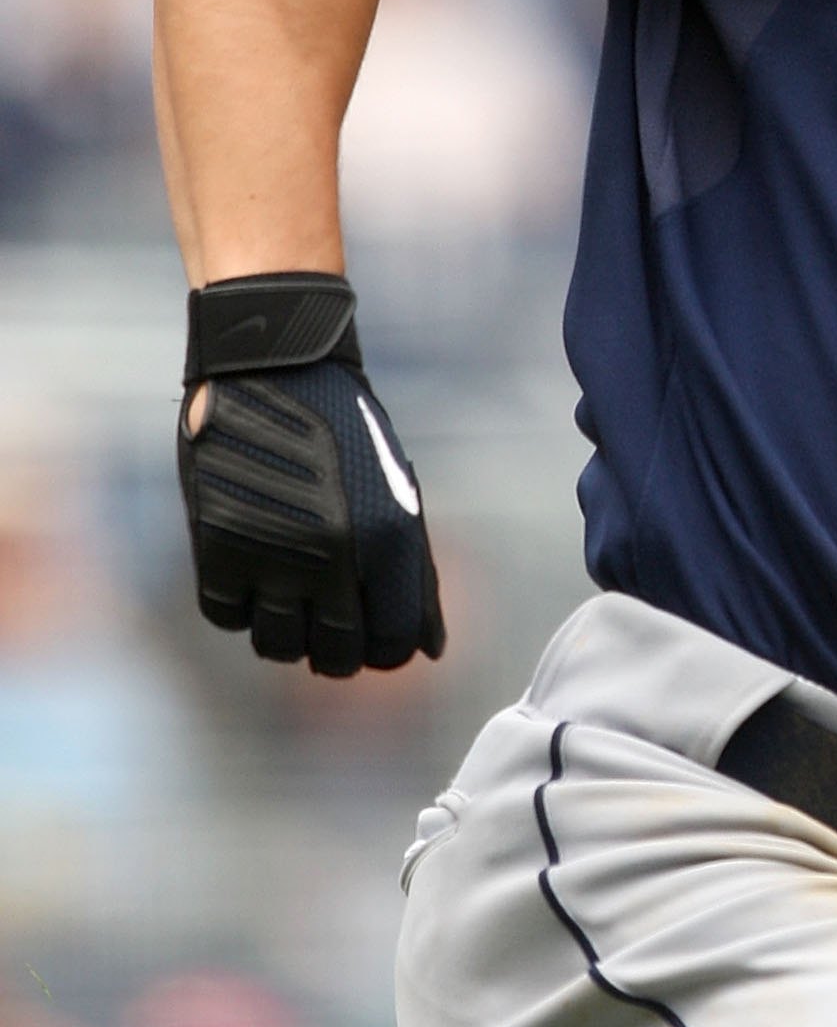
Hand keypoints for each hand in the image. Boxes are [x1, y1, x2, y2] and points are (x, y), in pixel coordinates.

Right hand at [177, 273, 444, 675]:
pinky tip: (253, 570)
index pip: (394, 645)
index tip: (375, 640)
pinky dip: (240, 605)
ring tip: (292, 594)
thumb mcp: (398, 493)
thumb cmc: (345, 429)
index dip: (387, 651)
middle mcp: (333, 557)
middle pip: (335, 658)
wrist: (272, 367)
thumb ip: (414, 574)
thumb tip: (430, 649)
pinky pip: (227, 616)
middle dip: (338, 651)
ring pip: (277, 647)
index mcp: (390, 541)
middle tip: (331, 622)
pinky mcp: (216, 546)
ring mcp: (270, 555)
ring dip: (287, 632)